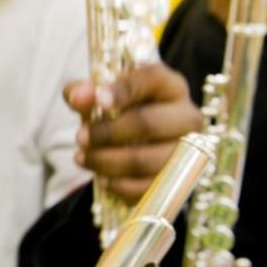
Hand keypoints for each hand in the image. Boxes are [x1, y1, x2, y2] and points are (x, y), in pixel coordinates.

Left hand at [65, 62, 201, 203]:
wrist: (143, 145)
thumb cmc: (123, 114)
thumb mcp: (102, 99)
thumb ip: (85, 93)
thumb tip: (77, 96)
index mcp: (170, 85)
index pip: (152, 79)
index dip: (124, 90)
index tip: (98, 101)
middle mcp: (186, 115)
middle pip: (149, 123)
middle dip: (107, 133)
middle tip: (80, 137)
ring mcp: (188, 150)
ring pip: (147, 160)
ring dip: (108, 162)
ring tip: (83, 158)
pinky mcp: (181, 180)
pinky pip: (149, 187)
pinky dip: (120, 185)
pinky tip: (102, 178)